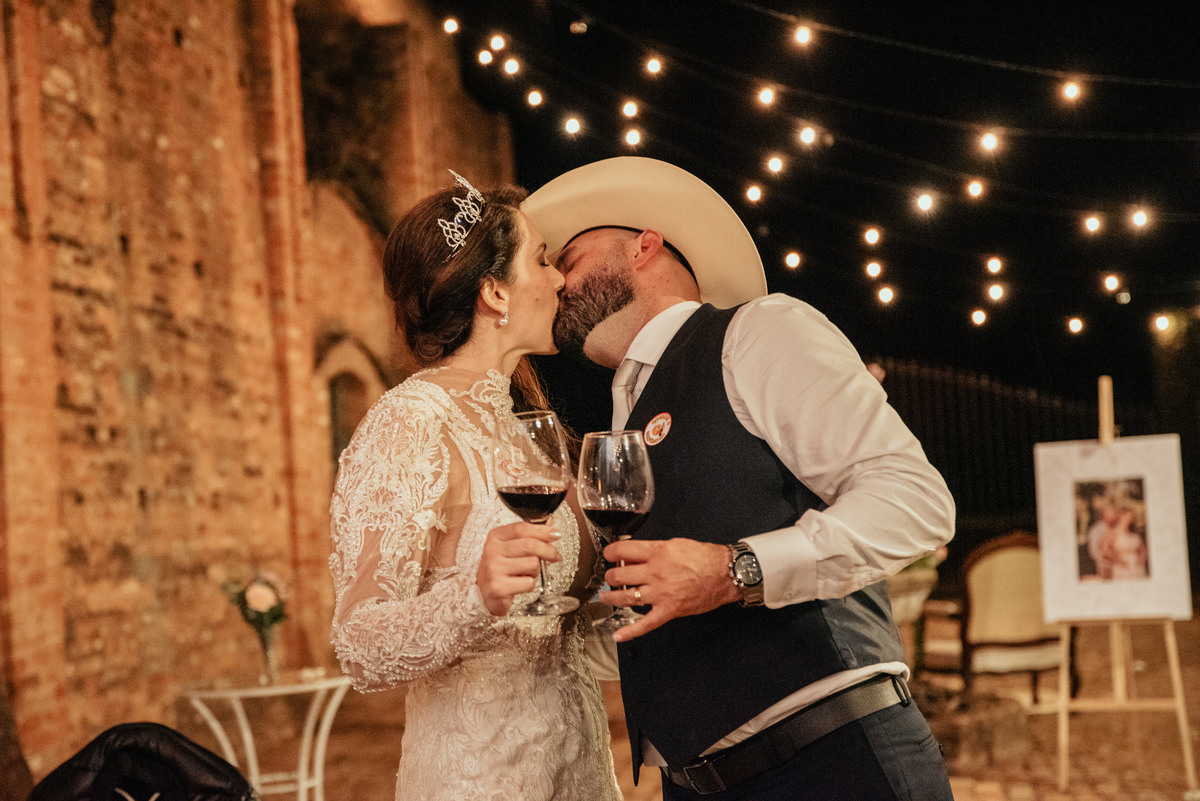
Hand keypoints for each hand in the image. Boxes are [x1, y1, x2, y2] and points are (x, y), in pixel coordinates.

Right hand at [475, 522, 561, 615]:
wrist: (482, 595)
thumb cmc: (500, 570)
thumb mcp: (510, 549)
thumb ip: (529, 537)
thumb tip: (551, 526)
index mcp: (495, 537)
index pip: (522, 528)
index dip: (542, 531)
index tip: (556, 535)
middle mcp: (492, 551)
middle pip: (530, 545)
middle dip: (548, 551)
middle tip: (555, 556)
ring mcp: (494, 569)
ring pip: (532, 564)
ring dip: (536, 571)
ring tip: (526, 574)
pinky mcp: (498, 587)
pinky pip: (528, 583)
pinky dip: (529, 585)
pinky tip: (519, 585)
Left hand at [599, 538, 738, 641]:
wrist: (725, 574)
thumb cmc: (705, 557)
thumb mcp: (676, 544)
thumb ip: (654, 549)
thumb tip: (635, 553)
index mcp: (657, 553)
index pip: (622, 551)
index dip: (610, 552)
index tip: (609, 554)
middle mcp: (655, 573)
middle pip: (619, 575)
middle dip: (611, 576)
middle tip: (611, 576)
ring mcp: (661, 594)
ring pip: (626, 597)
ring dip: (611, 597)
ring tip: (607, 596)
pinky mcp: (669, 611)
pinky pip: (646, 624)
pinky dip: (630, 632)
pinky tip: (618, 635)